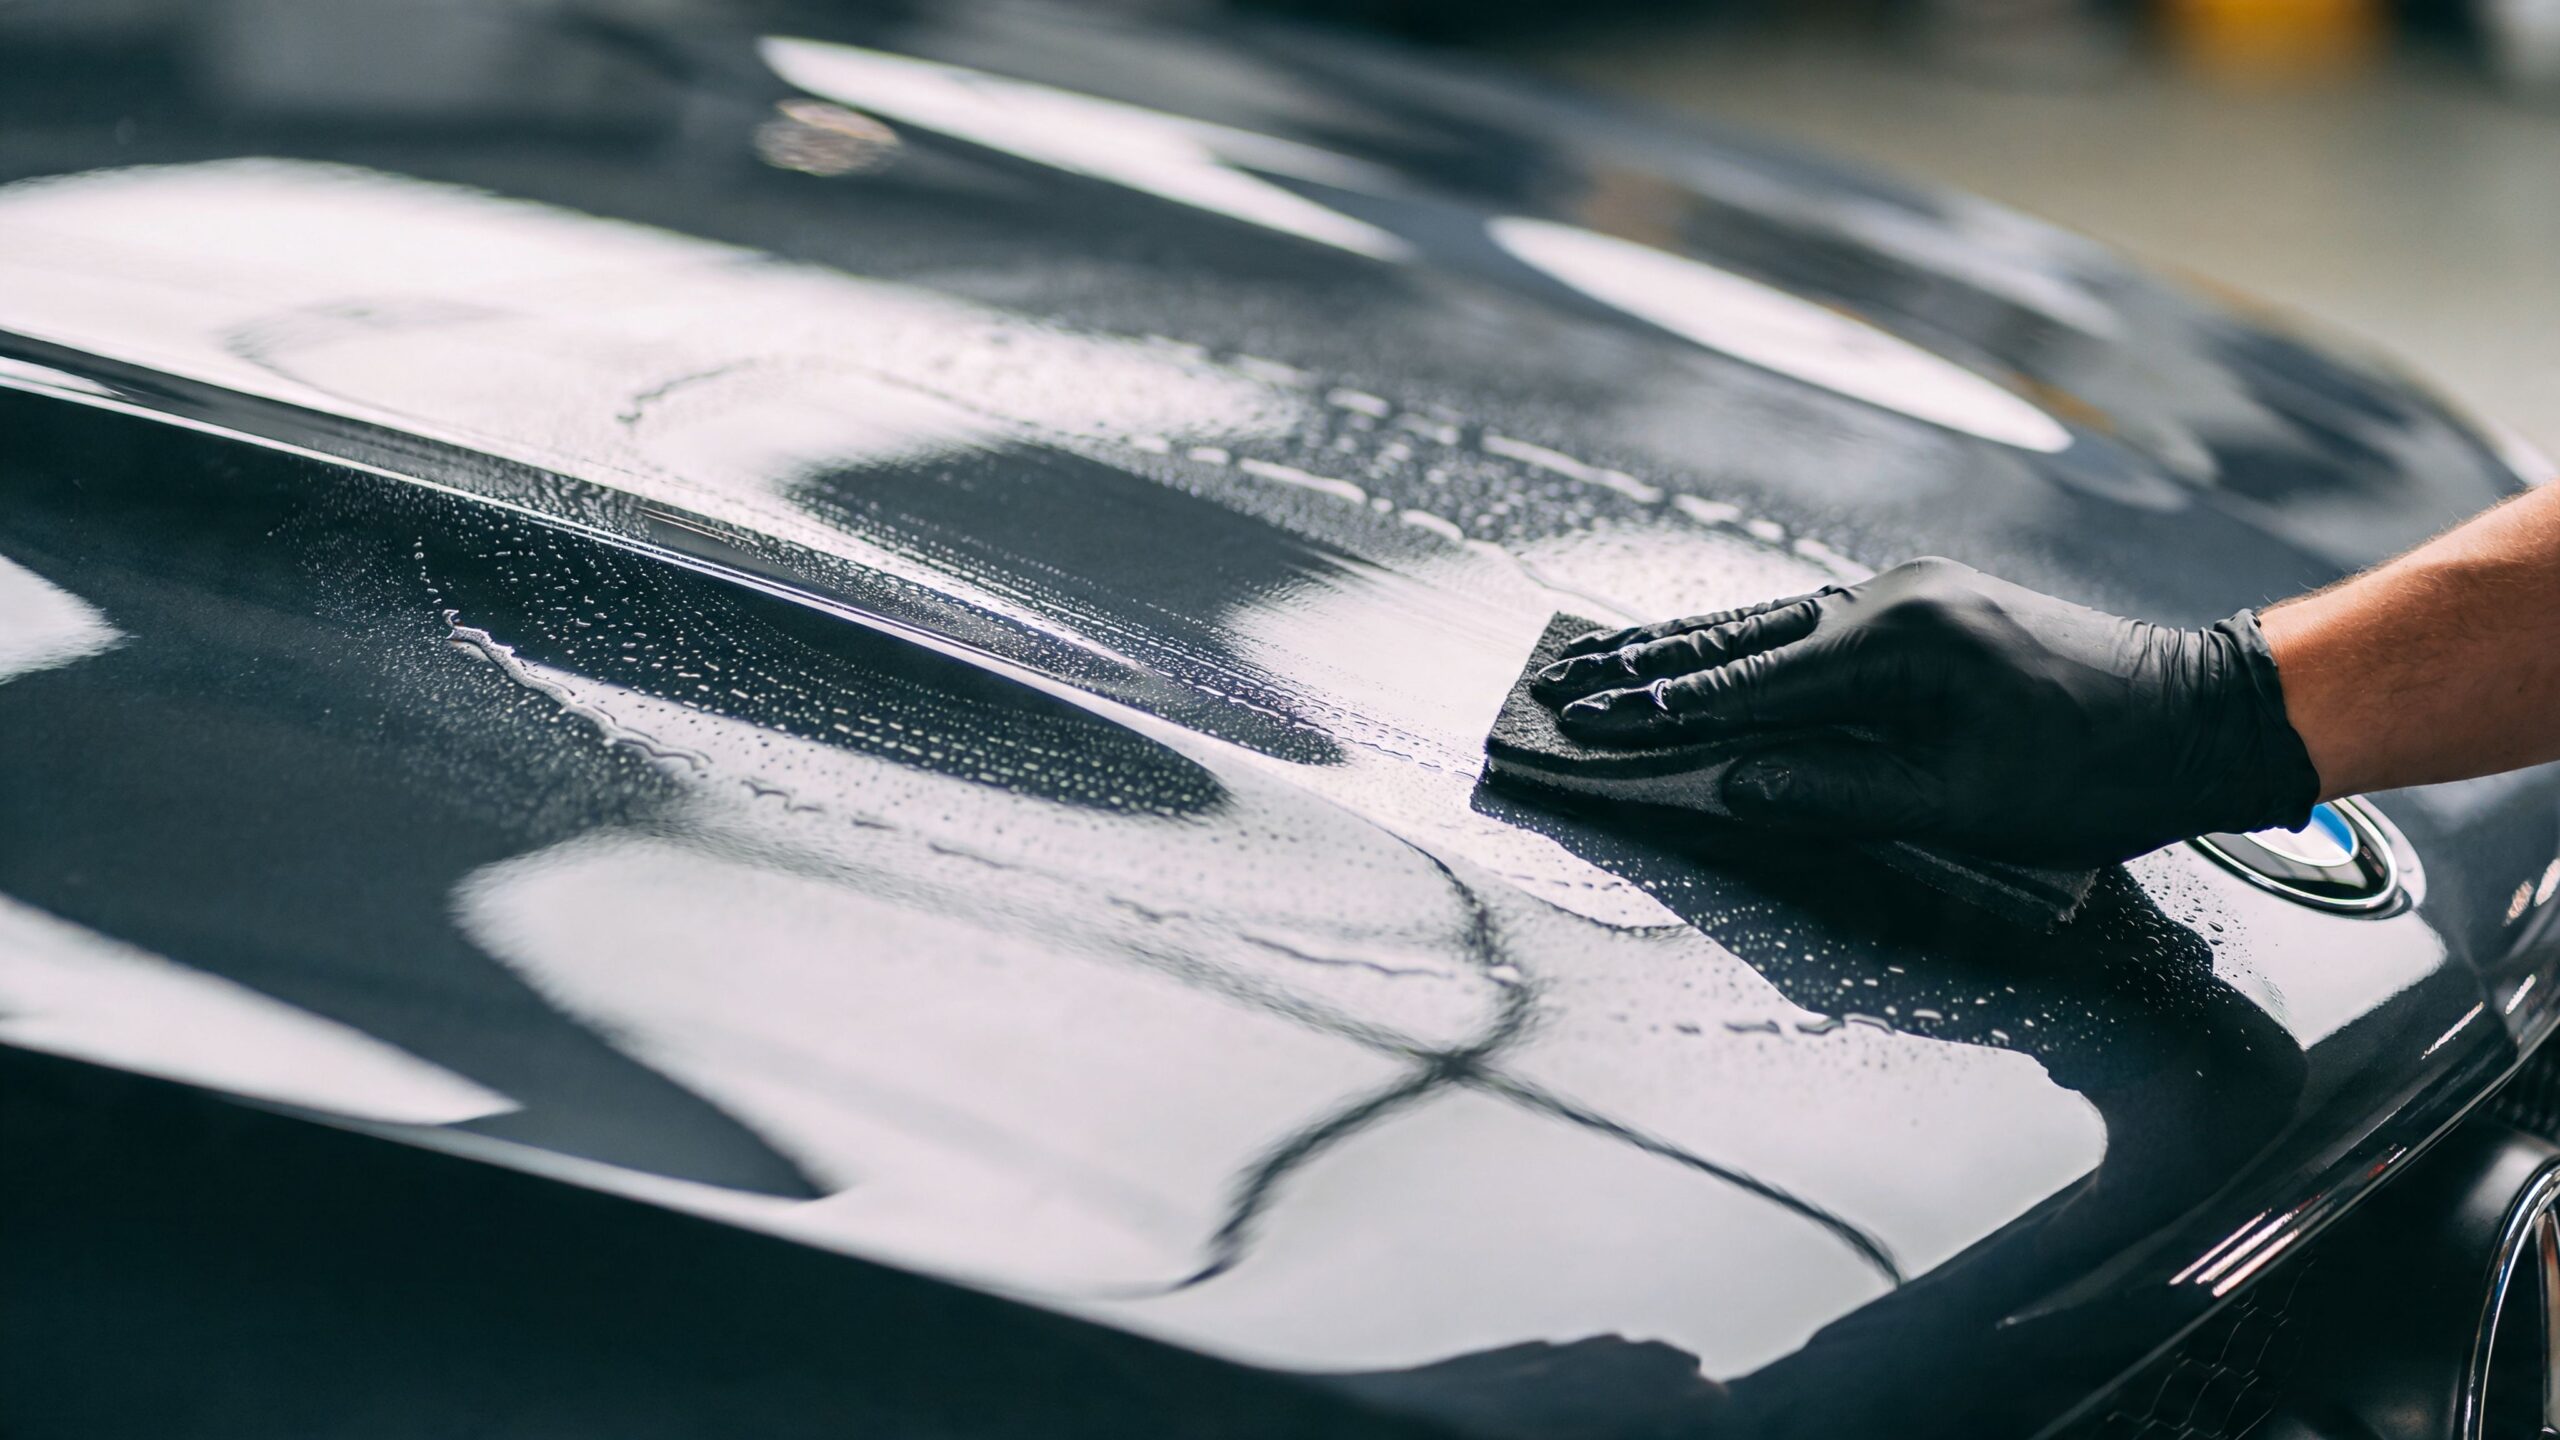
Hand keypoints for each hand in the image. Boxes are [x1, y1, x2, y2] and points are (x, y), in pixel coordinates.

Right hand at [1530, 558, 2322, 866]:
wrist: (2204, 712)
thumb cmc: (2093, 774)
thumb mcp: (1961, 804)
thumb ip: (1834, 792)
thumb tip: (1732, 788)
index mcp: (1895, 645)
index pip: (1743, 685)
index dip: (1656, 711)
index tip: (1581, 718)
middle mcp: (1893, 600)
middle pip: (1741, 635)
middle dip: (1648, 663)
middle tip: (1567, 677)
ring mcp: (1915, 594)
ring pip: (1775, 623)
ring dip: (1693, 647)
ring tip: (1615, 662)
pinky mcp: (1935, 605)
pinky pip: (1818, 625)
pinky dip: (1754, 645)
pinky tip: (1716, 655)